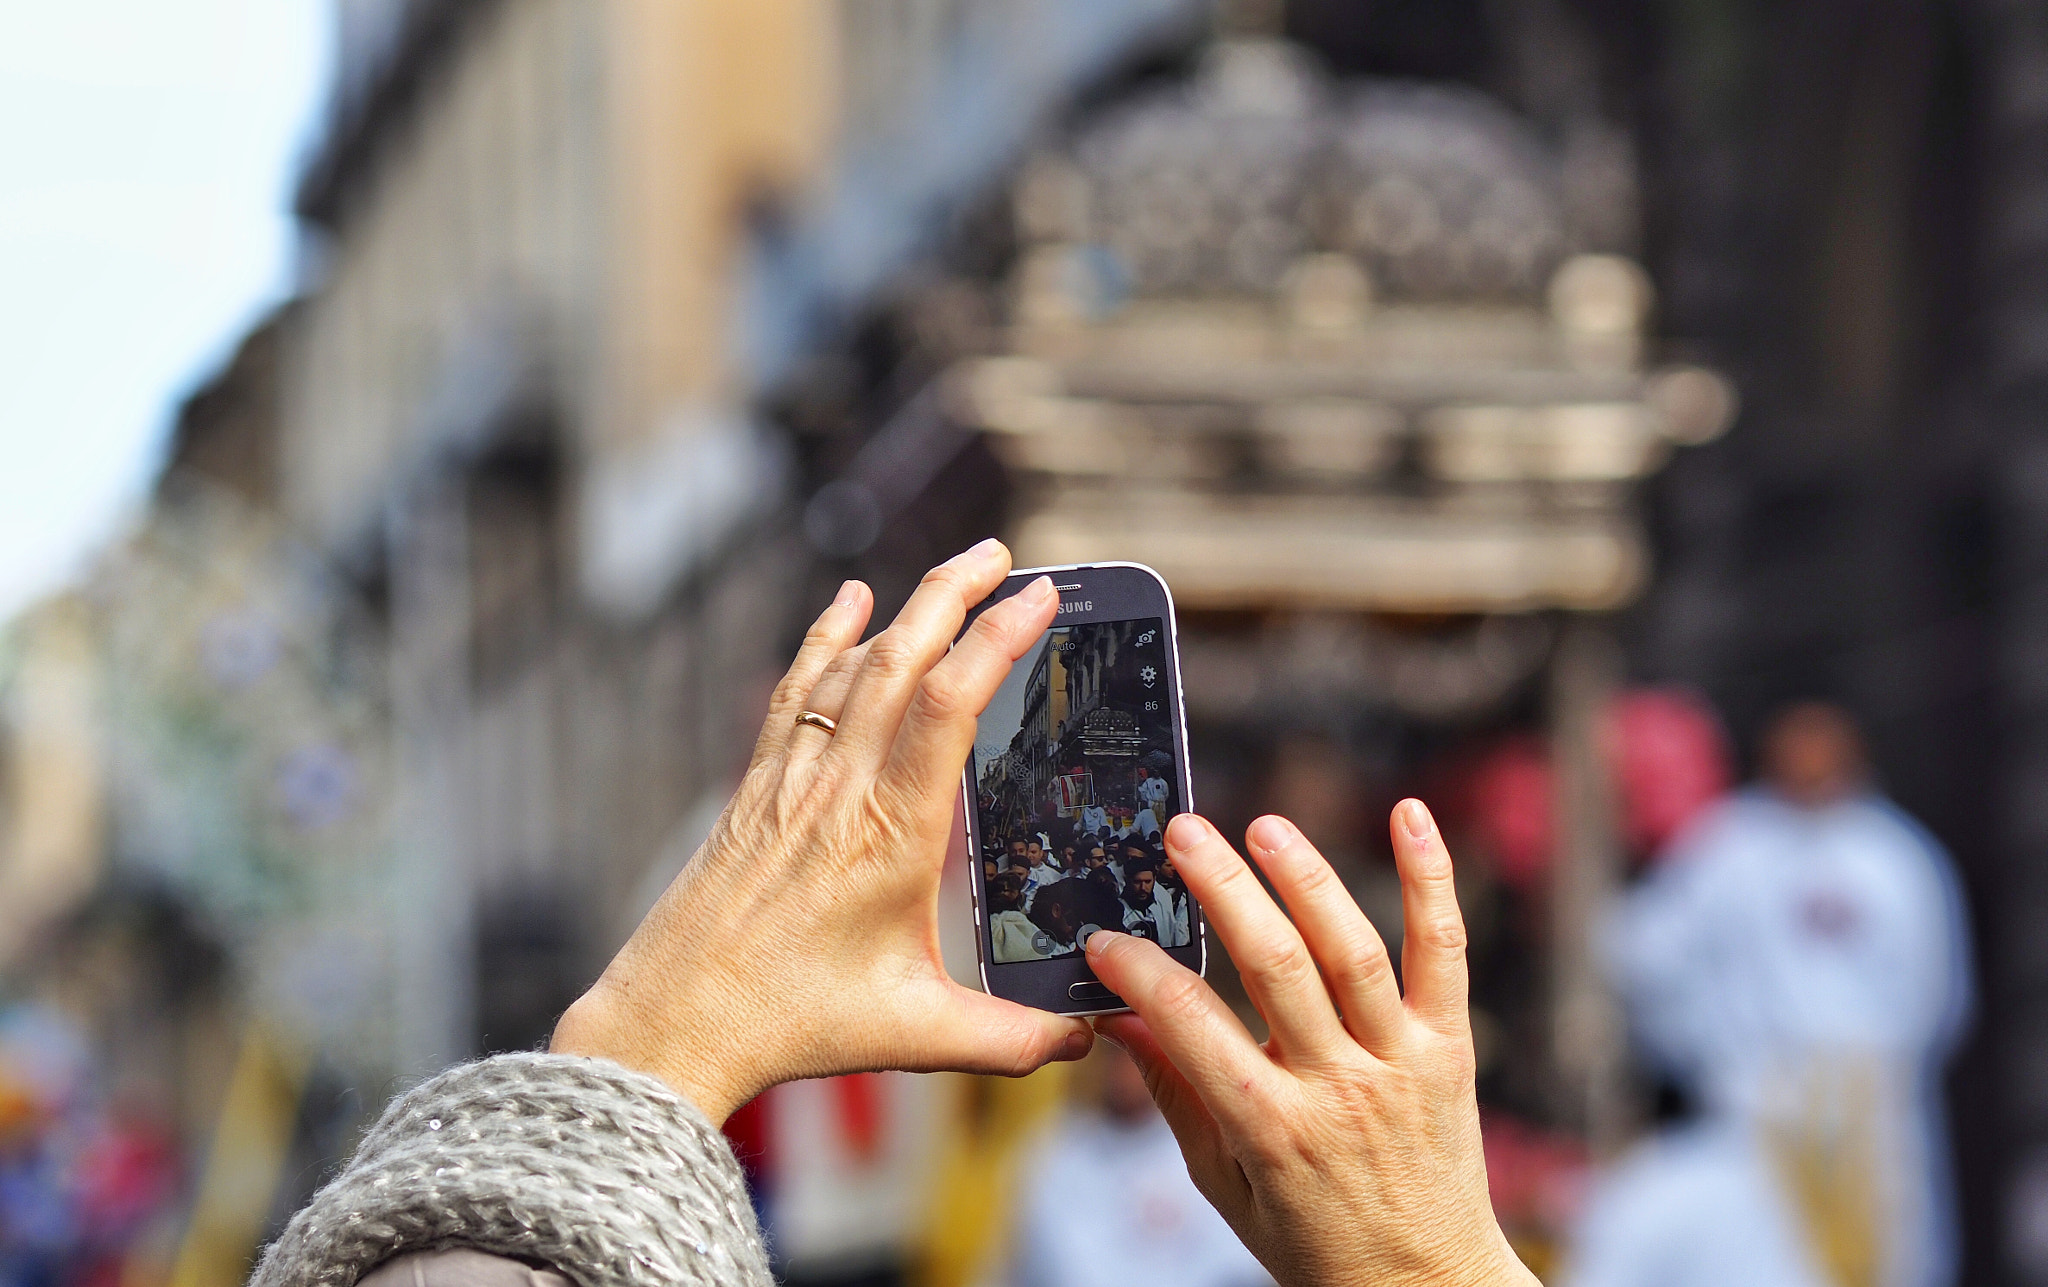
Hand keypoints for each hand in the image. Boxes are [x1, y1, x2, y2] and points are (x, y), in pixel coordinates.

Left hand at [552, 539, 1091, 1121]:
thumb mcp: (917, 1035)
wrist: (674, 1020)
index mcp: (892, 835)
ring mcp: (793, 780)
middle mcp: (841, 790)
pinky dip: (826, 640)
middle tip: (1005, 558)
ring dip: (905, 610)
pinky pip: (796, 692)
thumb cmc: (790, 1023)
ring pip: (852, 667)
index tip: (1040, 598)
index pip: (950, 707)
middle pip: (902, 659)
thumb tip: (1088, 1037)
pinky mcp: (757, 787)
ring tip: (953, 577)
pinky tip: (849, 602)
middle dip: (955, 594)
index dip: (997, 639)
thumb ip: (1011, 1039)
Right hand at [1086, 802, 1533, 1286]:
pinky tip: (1409, 816)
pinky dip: (1430, 882)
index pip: (1196, 1029)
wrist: (1425, 1286)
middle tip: (1181, 834)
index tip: (1105, 936)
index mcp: (1274, 1128)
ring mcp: (1402, 1062)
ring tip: (1262, 826)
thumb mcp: (1224, 1185)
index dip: (1143, 974)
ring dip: (1306, 878)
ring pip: (1355, 952)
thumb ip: (1176, 1094)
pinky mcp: (1451, 1046)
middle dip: (1223, 891)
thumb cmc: (1313, 1241)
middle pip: (1279, 968)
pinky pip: (1444, 954)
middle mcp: (1342, 1087)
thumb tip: (1117, 1017)